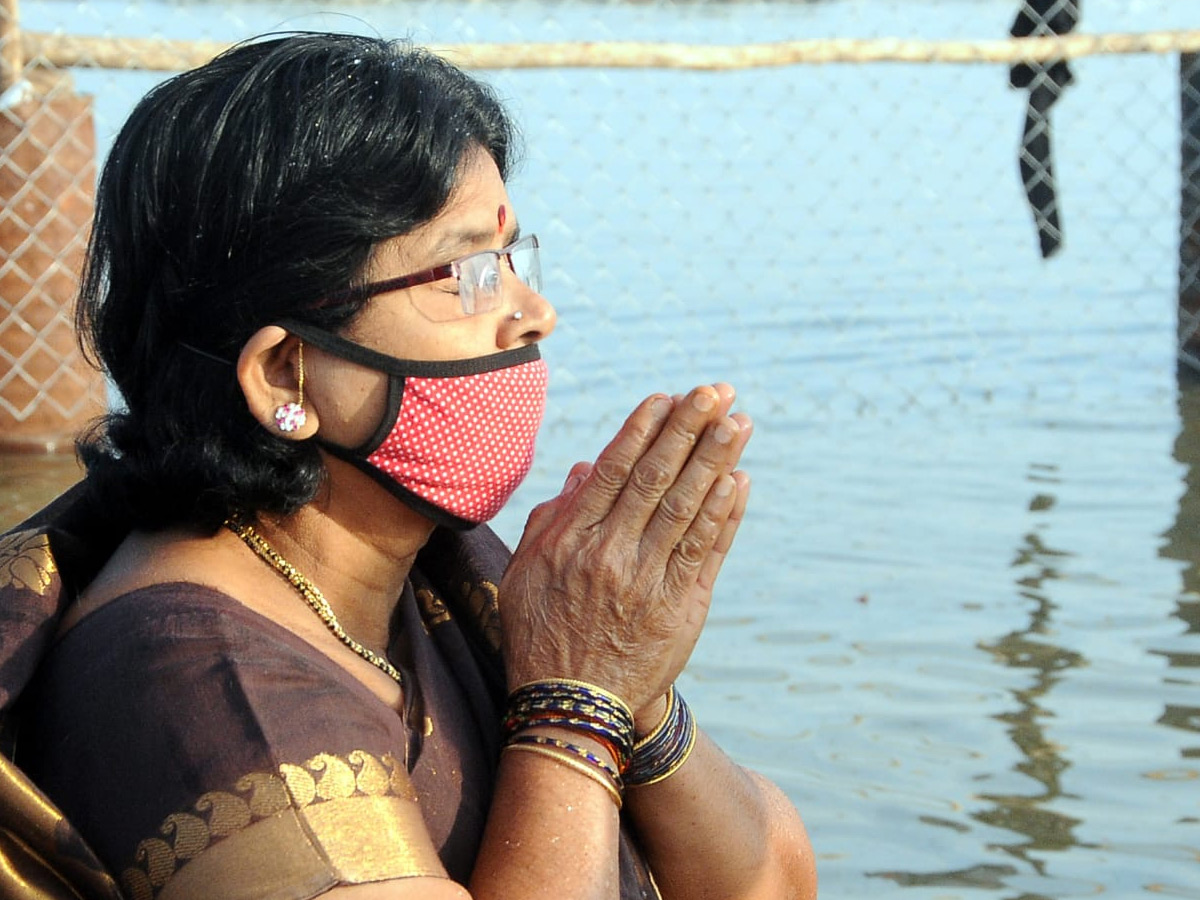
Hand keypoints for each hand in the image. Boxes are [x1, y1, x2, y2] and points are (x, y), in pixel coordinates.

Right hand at [499, 384, 752, 716]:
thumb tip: (586, 470)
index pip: (615, 471)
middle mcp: (613, 555)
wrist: (572, 708)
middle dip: (689, 430)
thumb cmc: (541, 635)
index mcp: (573, 541)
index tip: (667, 396)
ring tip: (739, 422)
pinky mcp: (682, 609)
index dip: (644, 430)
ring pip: (689, 508)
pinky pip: (708, 552)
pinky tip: (739, 480)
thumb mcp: (525, 574)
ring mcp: (651, 582)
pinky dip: (725, 515)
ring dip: (716, 461)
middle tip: (716, 392)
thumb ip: (552, 519)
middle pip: (658, 479)